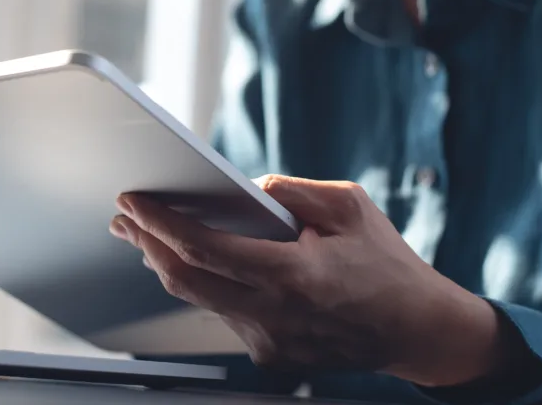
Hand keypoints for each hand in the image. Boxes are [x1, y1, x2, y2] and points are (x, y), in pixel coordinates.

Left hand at [110, 175, 516, 386]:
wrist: (417, 329)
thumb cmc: (387, 264)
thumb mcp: (349, 207)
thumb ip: (292, 190)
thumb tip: (246, 186)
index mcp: (293, 275)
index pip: (204, 248)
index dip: (160, 223)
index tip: (133, 202)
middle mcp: (274, 315)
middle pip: (184, 279)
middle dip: (146, 244)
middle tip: (124, 218)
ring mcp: (269, 341)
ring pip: (201, 298)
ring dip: (171, 264)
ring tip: (149, 236)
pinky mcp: (270, 355)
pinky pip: (224, 312)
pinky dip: (205, 285)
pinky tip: (196, 263)